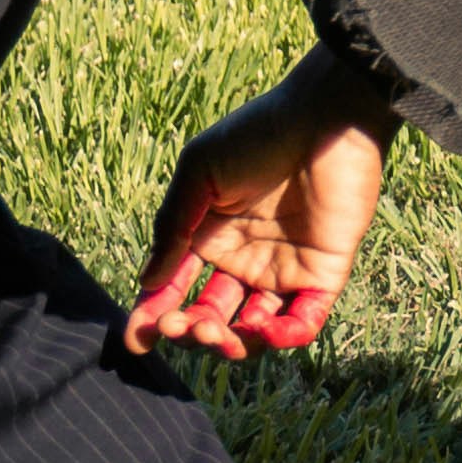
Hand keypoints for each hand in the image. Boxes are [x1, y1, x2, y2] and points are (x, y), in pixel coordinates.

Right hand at [127, 48, 402, 365]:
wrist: (324, 118)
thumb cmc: (257, 135)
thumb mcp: (199, 175)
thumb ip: (172, 227)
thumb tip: (147, 281)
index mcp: (210, 235)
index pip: (177, 287)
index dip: (155, 315)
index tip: (137, 338)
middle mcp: (245, 259)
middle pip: (211, 316)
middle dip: (190, 331)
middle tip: (179, 326)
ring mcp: (284, 269)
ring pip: (253, 329)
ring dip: (230, 343)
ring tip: (213, 332)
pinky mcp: (324, 274)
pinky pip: (304, 321)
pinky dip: (282, 338)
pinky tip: (260, 332)